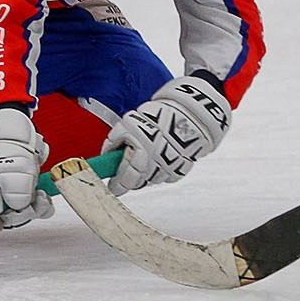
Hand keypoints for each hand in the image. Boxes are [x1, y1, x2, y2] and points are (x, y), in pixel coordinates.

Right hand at [0, 107, 50, 226]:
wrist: (16, 137)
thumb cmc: (6, 150)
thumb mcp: (9, 167)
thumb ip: (13, 188)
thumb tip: (19, 205)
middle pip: (8, 221)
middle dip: (22, 212)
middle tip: (29, 199)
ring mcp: (12, 201)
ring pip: (24, 215)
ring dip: (36, 208)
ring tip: (40, 195)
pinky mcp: (26, 198)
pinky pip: (36, 210)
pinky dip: (43, 206)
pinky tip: (44, 197)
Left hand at [102, 73, 230, 193]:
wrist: (192, 113)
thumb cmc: (158, 115)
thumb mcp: (131, 121)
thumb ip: (117, 139)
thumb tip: (107, 156)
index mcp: (139, 144)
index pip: (124, 172)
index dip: (116, 183)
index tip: (111, 187)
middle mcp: (154, 156)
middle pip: (136, 180)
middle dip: (127, 182)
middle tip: (121, 183)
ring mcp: (169, 164)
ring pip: (150, 180)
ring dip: (144, 177)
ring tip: (143, 166)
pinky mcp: (182, 168)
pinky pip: (167, 177)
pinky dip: (161, 173)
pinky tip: (161, 161)